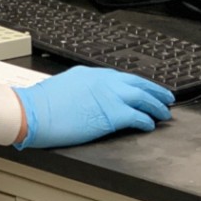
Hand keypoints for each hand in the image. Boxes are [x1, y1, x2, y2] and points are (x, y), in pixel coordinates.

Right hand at [12, 66, 173, 149]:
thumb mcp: (64, 87)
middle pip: (138, 84)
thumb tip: (88, 98)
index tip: (146, 88)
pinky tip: (150, 125)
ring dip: (156, 106)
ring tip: (164, 113)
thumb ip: (81, 89)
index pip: (122, 77)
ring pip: (142, 98)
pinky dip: (146, 121)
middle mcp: (104, 81)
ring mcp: (109, 97)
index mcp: (92, 74)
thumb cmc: (41, 104)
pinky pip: (137, 117)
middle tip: (166, 98)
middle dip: (154, 91)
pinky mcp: (112, 115)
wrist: (33, 112)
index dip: (138, 84)